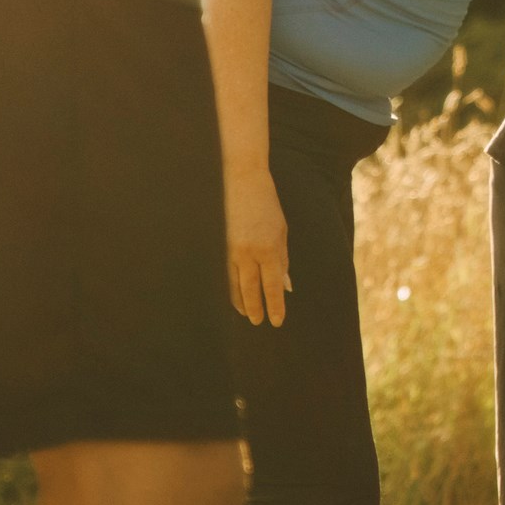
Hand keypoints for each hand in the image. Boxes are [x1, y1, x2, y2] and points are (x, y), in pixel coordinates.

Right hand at [225, 165, 290, 326]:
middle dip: (256, 308)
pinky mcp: (219, 245)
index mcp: (269, 248)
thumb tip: (286, 285)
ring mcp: (231, 250)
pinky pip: (224, 273)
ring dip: (240, 301)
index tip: (277, 321)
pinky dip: (229, 286)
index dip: (275, 306)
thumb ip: (282, 259)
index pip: (273, 286)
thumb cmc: (266, 205)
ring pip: (234, 284)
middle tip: (259, 322)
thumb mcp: (281, 231)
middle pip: (251, 290)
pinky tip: (232, 294)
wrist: (241, 181)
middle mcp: (248, 253)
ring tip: (246, 313)